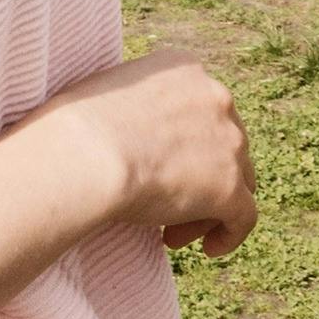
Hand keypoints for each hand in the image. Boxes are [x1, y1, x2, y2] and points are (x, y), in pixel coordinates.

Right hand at [51, 50, 256, 256]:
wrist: (86, 153)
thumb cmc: (73, 126)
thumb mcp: (105, 91)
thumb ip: (131, 102)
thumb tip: (119, 126)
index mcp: (184, 68)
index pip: (200, 110)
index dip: (183, 145)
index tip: (156, 169)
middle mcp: (215, 97)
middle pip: (222, 145)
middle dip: (197, 178)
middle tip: (161, 207)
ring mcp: (229, 141)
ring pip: (236, 180)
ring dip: (206, 208)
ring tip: (172, 234)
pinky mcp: (230, 187)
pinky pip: (245, 217)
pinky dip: (230, 234)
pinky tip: (208, 250)